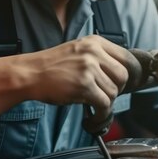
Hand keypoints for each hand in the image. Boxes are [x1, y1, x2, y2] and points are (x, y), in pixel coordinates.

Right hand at [22, 35, 136, 123]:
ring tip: (94, 106)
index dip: (127, 74)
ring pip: (114, 92)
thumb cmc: (52, 67)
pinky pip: (104, 103)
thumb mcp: (78, 51)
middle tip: (104, 95)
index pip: (125, 57)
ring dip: (106, 103)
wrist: (30, 74)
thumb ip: (99, 58)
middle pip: (123, 75)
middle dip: (117, 89)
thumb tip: (120, 75)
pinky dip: (101, 114)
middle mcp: (94, 52)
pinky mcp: (84, 85)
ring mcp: (89, 68)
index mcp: (95, 42)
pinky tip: (93, 117)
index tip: (122, 84)